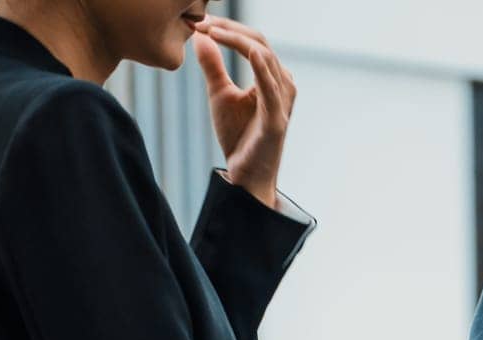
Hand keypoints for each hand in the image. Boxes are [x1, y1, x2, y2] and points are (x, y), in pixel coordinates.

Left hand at [192, 16, 295, 208]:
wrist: (246, 174)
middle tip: (201, 21)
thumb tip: (201, 37)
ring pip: (265, 58)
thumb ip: (213, 65)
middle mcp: (282, 85)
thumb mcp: (220, 94)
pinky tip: (249, 50)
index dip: (227, 28)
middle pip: (259, 42)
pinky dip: (262, 67)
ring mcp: (282, 102)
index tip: (199, 22)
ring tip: (212, 31)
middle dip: (230, 28)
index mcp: (271, 77)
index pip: (252, 40)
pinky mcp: (277, 120)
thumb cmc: (239, 136)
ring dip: (238, 40)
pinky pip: (272, 88)